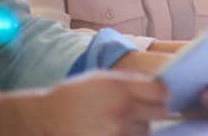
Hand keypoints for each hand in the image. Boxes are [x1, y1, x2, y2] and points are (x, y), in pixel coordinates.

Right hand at [38, 71, 167, 135]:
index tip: (156, 95)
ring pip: (146, 130)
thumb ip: (132, 82)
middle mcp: (122, 110)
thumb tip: (159, 86)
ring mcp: (117, 132)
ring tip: (120, 122)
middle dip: (153, 110)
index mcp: (120, 88)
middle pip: (159, 112)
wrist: (46, 119)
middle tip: (140, 109)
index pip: (161, 92)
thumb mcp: (102, 78)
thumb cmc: (75, 96)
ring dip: (140, 126)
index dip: (160, 93)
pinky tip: (114, 131)